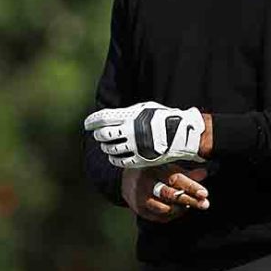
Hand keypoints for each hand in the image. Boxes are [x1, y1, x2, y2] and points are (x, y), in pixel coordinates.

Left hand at [85, 102, 205, 167]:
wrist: (183, 135)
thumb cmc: (164, 118)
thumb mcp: (146, 108)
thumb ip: (127, 113)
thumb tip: (109, 117)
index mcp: (131, 116)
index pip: (103, 119)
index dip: (92, 122)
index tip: (87, 124)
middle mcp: (131, 131)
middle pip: (103, 135)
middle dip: (98, 135)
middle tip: (98, 135)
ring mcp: (135, 146)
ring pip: (110, 149)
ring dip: (106, 147)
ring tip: (107, 145)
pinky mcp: (140, 159)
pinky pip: (120, 162)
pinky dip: (114, 159)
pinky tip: (114, 157)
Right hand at [121, 164, 209, 222]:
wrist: (124, 179)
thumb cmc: (150, 171)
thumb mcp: (166, 166)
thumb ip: (185, 172)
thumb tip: (204, 174)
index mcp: (154, 168)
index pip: (174, 178)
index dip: (191, 186)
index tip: (204, 193)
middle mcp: (146, 183)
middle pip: (170, 194)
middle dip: (189, 200)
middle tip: (204, 204)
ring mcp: (141, 198)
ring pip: (164, 208)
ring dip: (180, 209)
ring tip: (190, 206)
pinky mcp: (139, 209)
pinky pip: (159, 217)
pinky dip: (172, 215)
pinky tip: (178, 211)